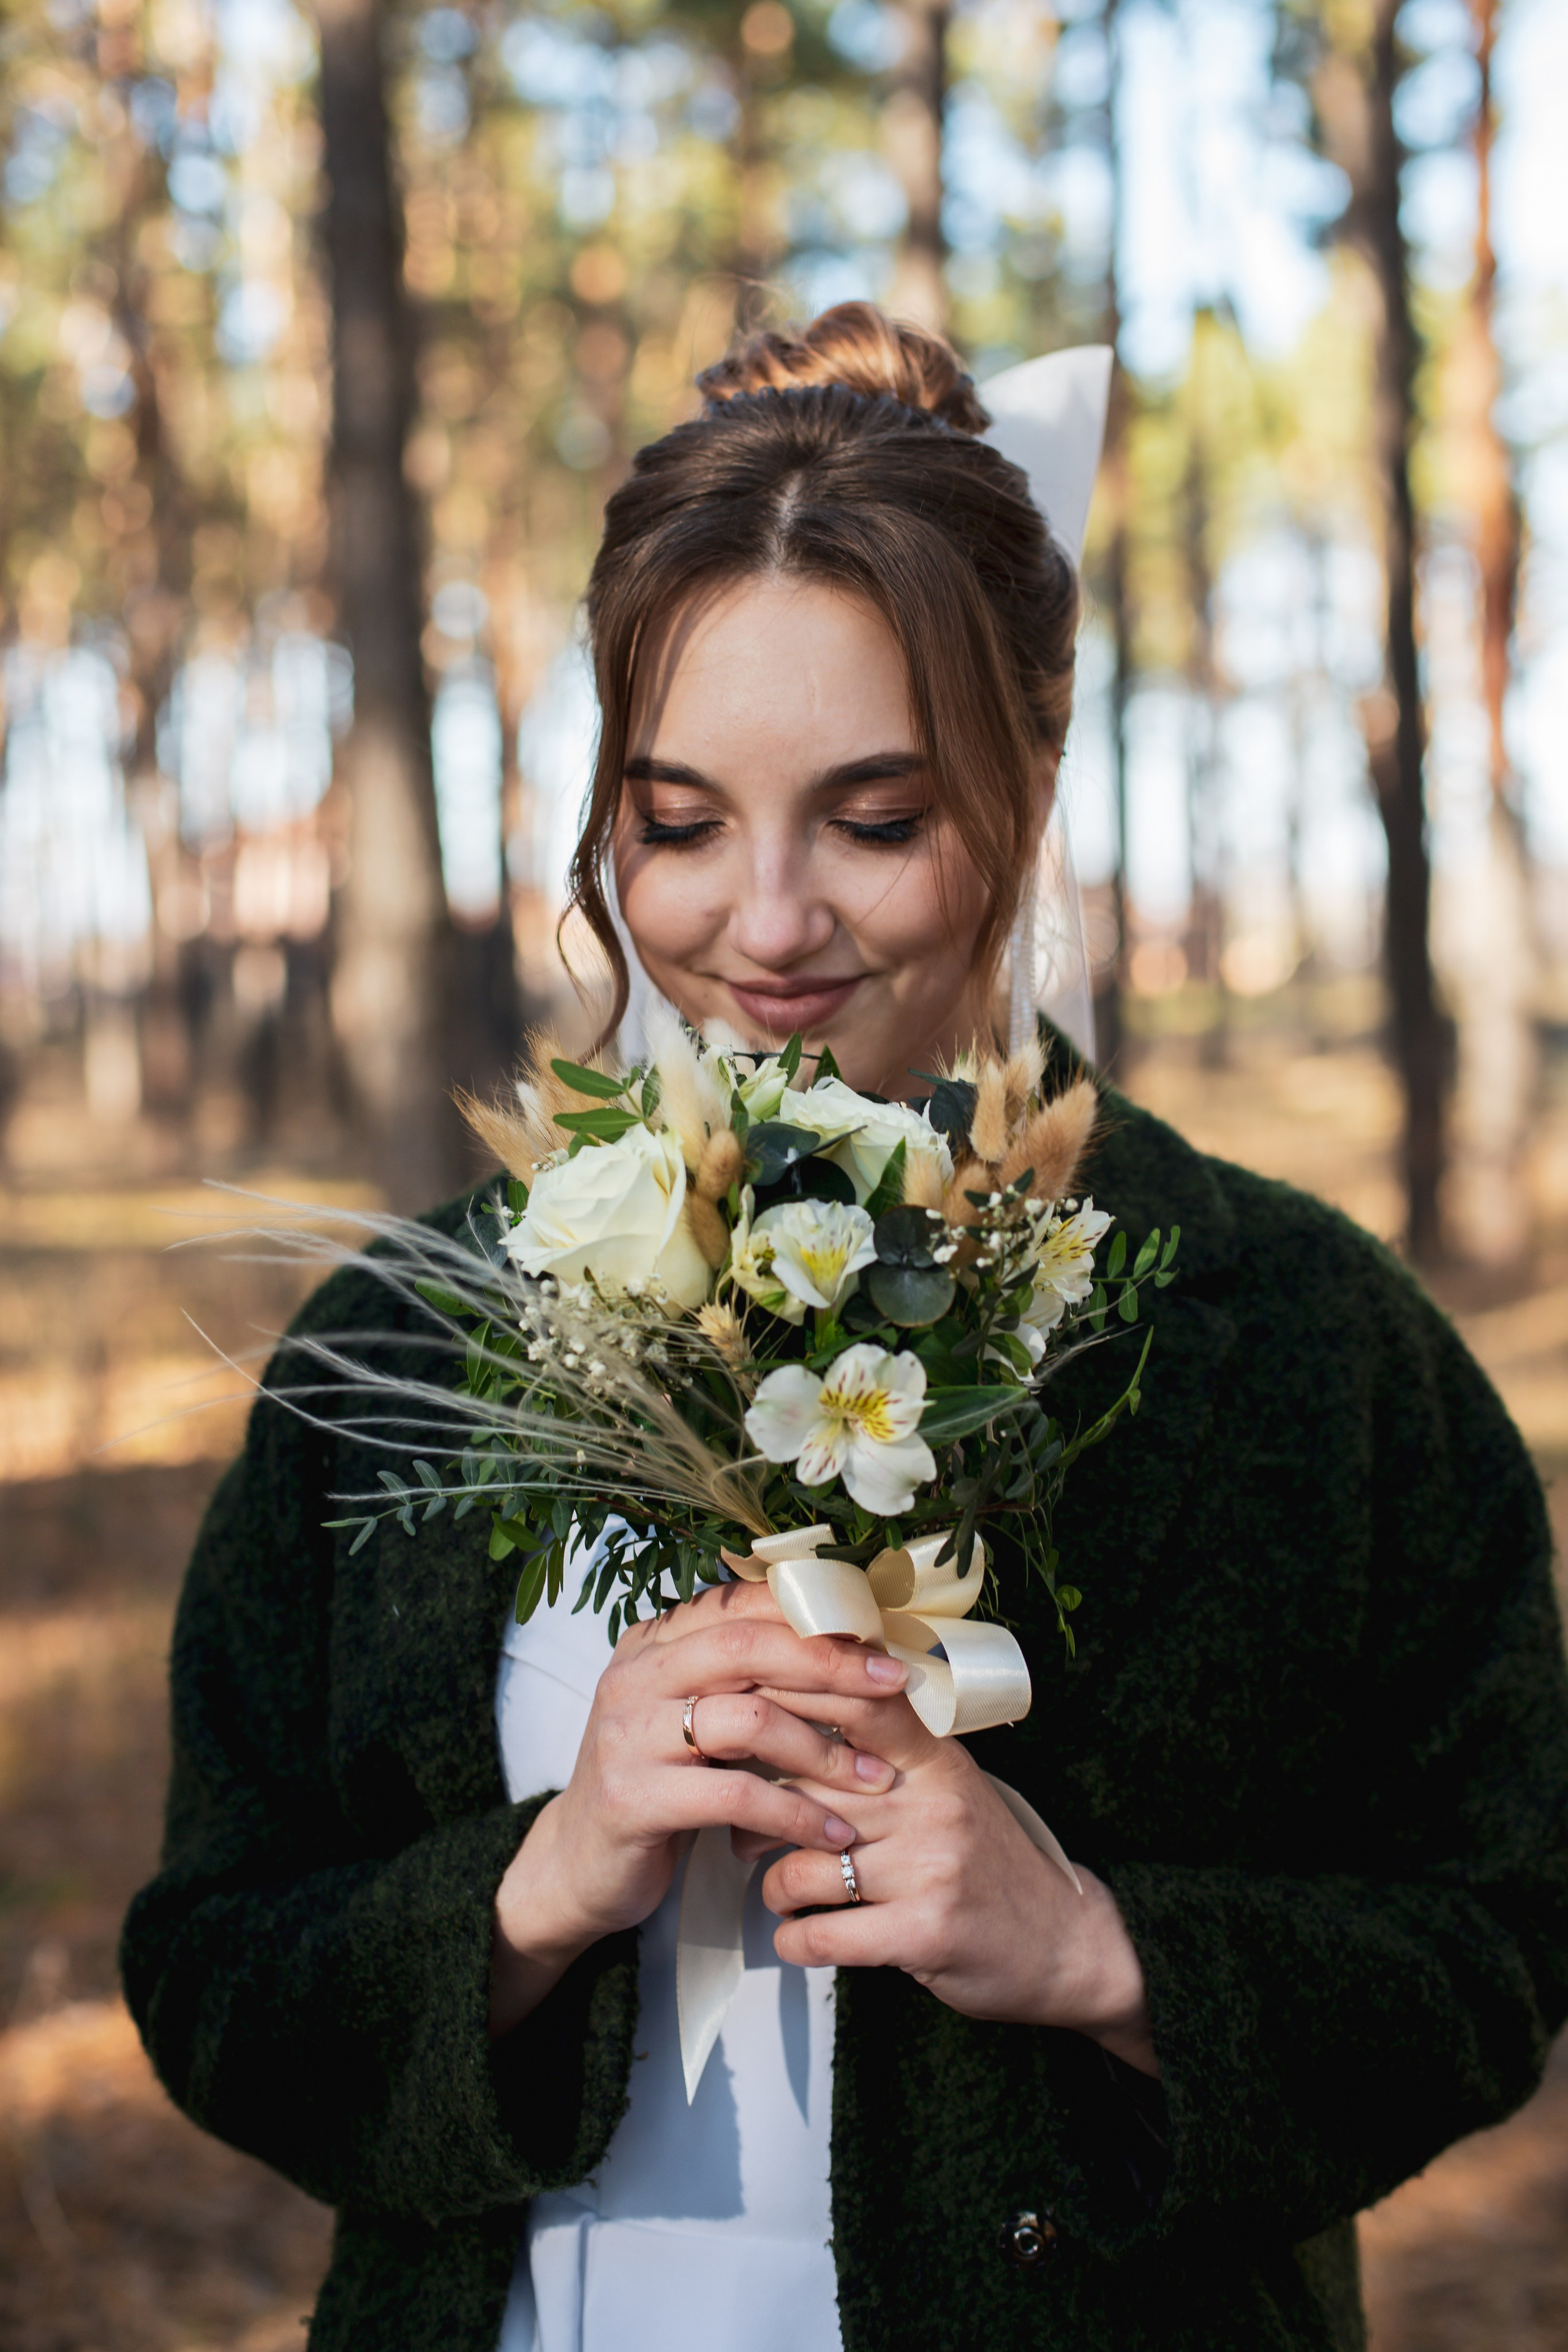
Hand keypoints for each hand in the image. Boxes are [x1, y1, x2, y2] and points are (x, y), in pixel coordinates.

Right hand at [489, 1580, 907, 2035]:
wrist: (580, 1864)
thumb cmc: (660, 1781)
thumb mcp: (694, 1713)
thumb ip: (744, 1675)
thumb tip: (847, 1638)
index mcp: (652, 1642)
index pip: (742, 1604)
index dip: (815, 1614)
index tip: (879, 1636)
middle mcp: (634, 1676)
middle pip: (749, 1647)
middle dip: (832, 1664)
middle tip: (895, 1686)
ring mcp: (627, 1736)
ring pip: (747, 1720)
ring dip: (825, 1750)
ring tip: (877, 1777)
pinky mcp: (632, 1799)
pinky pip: (735, 1797)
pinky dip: (795, 1813)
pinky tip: (835, 1832)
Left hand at [747, 1690, 1158, 2075]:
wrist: (1066, 1946)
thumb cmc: (987, 1863)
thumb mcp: (946, 1791)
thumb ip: (881, 1758)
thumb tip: (784, 1727)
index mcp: (934, 1760)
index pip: (856, 1702)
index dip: (792, 1696)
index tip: (742, 1710)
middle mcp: (931, 1803)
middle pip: (808, 1788)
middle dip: (758, 1813)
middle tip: (742, 1832)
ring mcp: (929, 1868)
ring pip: (801, 1866)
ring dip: (773, 1887)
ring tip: (780, 1891)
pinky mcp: (924, 1933)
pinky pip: (820, 1933)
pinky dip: (795, 1940)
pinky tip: (801, 1937)